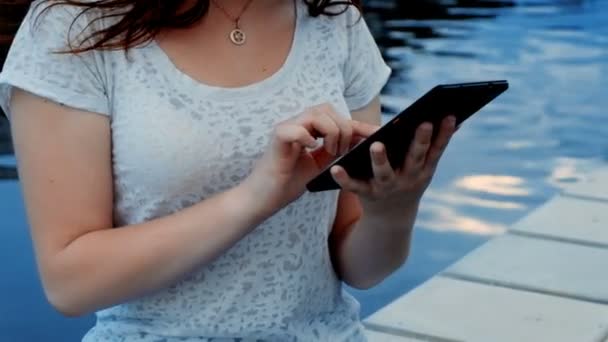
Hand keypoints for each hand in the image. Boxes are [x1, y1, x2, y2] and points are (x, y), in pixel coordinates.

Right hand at [242, 103, 378, 214]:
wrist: (265, 198)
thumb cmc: (290, 182)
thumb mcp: (321, 165)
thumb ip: (337, 151)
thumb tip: (361, 143)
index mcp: (308, 128)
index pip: (337, 118)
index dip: (359, 124)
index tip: (380, 134)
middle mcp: (297, 123)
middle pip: (327, 109)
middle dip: (344, 128)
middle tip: (343, 151)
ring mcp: (286, 128)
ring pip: (315, 114)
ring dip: (330, 133)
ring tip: (330, 152)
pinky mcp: (276, 138)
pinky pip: (295, 129)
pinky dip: (307, 137)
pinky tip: (311, 149)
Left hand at [330, 115, 456, 215]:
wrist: (391, 217)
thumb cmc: (408, 180)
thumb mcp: (424, 167)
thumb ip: (434, 144)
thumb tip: (453, 117)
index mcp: (423, 169)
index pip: (437, 149)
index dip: (444, 133)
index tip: (449, 114)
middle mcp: (408, 178)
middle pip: (415, 158)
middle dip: (420, 141)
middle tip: (423, 122)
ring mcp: (388, 187)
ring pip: (384, 173)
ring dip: (381, 159)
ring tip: (376, 144)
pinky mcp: (367, 194)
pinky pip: (355, 186)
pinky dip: (344, 179)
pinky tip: (335, 168)